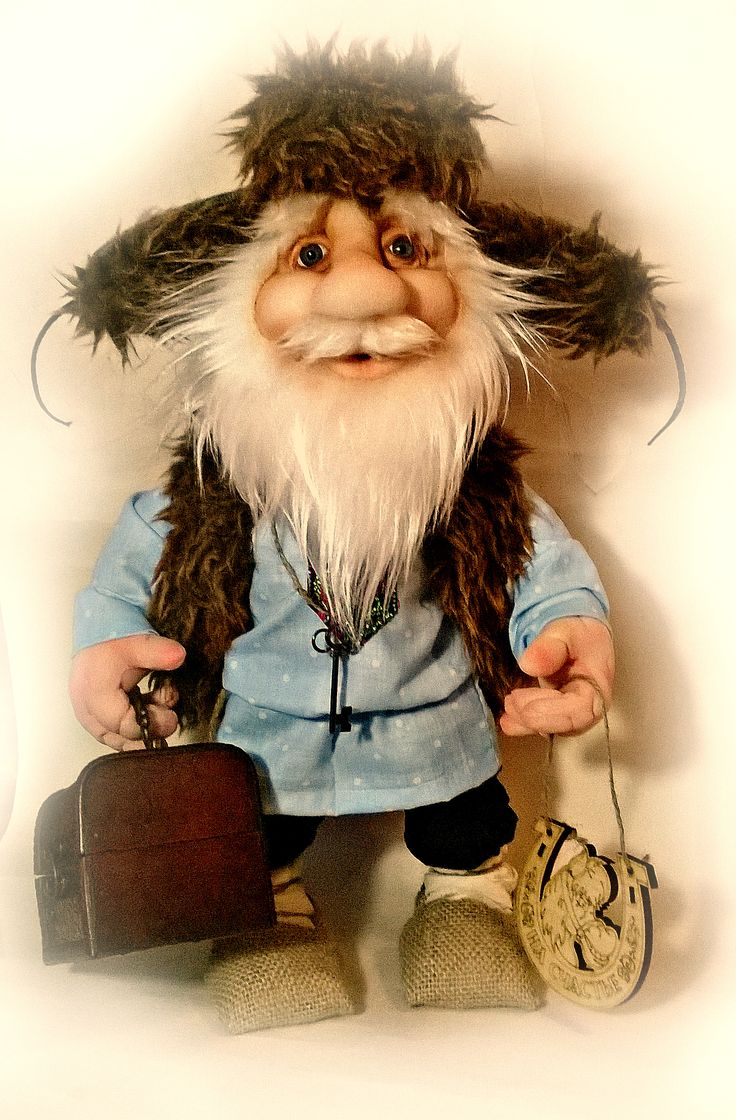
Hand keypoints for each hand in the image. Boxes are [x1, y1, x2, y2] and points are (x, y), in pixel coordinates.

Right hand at [69, 634, 184, 750]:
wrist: (95, 633)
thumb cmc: (110, 640)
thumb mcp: (137, 642)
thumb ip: (158, 651)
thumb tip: (178, 656)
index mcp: (95, 696)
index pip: (125, 726)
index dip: (153, 724)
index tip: (172, 715)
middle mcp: (88, 713)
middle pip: (122, 739)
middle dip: (151, 729)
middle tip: (170, 713)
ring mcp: (91, 717)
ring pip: (121, 739)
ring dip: (146, 727)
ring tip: (161, 704)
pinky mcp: (97, 717)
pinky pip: (118, 733)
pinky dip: (138, 724)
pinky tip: (152, 706)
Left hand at [499, 617, 613, 736]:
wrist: (575, 636)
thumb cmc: (576, 634)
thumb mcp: (564, 630)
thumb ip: (549, 646)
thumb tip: (530, 665)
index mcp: (597, 686)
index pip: (581, 710)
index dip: (553, 712)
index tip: (527, 706)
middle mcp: (588, 705)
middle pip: (566, 724)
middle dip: (536, 718)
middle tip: (511, 701)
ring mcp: (572, 711)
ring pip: (552, 728)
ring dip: (527, 723)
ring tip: (508, 707)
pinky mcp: (556, 712)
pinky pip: (541, 724)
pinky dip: (522, 725)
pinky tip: (506, 722)